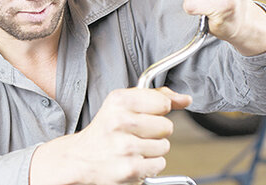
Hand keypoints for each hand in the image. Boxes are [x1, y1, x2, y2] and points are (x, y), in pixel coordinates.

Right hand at [29, 87, 191, 184]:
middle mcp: (120, 121)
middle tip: (137, 133)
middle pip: (167, 126)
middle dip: (156, 132)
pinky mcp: (130, 168)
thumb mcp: (123, 104)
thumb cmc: (105, 130)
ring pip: (164, 146)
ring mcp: (125, 146)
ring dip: (152, 149)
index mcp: (119, 100)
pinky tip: (133, 159)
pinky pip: (159, 164)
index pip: (163, 102)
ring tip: (133, 147)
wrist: (82, 157)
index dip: (158, 110)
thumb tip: (184, 99)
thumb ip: (155, 97)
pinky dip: (149, 165)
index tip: (145, 114)